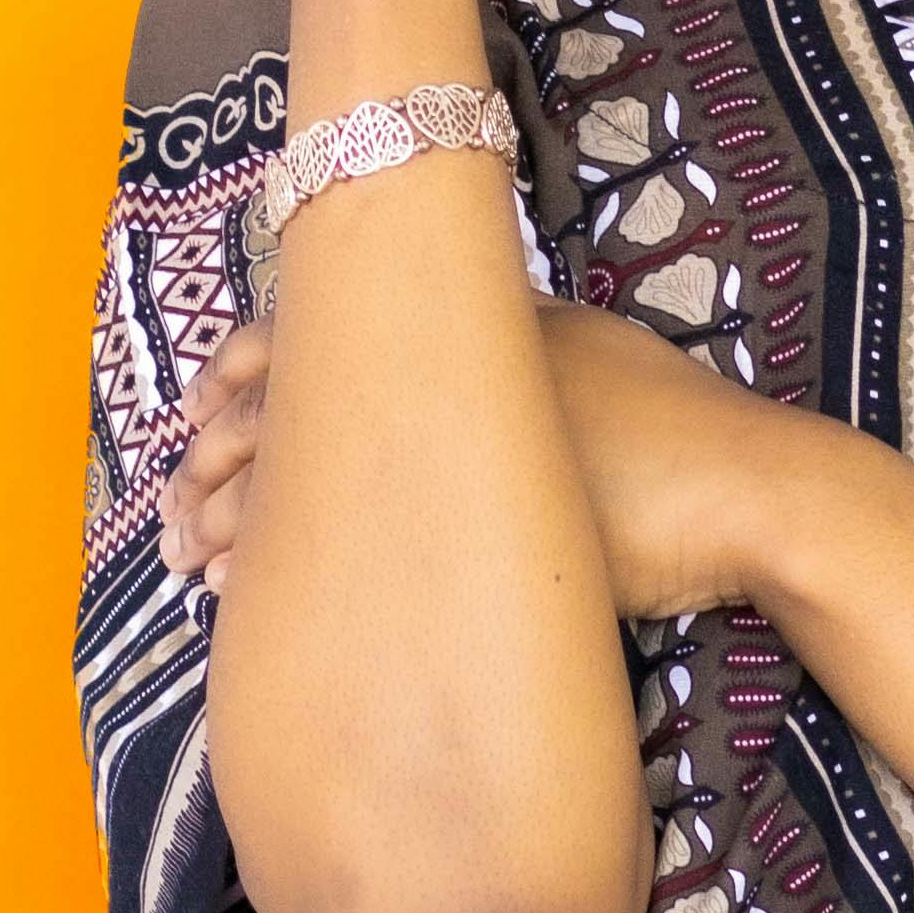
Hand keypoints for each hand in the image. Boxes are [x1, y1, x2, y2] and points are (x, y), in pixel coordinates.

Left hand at [155, 294, 822, 628]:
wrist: (741, 492)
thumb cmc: (676, 436)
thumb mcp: (577, 361)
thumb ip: (504, 361)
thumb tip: (459, 377)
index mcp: (453, 321)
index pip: (308, 330)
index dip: (238, 376)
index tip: (199, 414)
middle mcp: (426, 369)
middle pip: (277, 403)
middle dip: (210, 457)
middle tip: (172, 507)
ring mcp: (432, 443)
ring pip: (284, 474)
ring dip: (220, 515)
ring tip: (184, 554)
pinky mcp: (441, 518)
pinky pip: (318, 541)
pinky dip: (264, 563)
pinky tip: (233, 592)